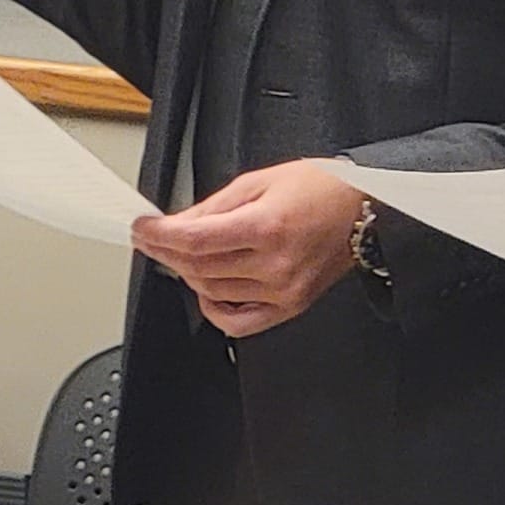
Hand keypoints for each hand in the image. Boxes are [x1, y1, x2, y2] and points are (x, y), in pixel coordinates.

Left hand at [132, 159, 367, 337]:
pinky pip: (238, 322)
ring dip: (186, 275)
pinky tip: (207, 289)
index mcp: (266, 227)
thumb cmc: (320, 189)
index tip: (142, 229)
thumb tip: (177, 223)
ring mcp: (283, 291)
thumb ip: (213, 206)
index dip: (159, 236)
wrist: (362, 208)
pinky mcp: (290, 307)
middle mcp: (275, 265)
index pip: (194, 241)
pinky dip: (213, 307)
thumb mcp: (259, 181)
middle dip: (165, 253)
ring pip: (212, 293)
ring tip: (180, 255)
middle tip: (151, 239)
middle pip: (198, 269)